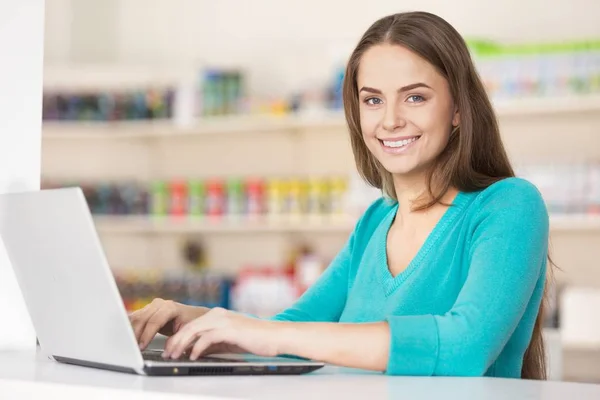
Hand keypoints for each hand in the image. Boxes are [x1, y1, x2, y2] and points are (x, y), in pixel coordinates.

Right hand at [128, 298, 208, 349]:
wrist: (192, 315)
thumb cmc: (191, 323)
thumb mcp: (186, 332)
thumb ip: (176, 340)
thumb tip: (165, 352)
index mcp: (170, 308)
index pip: (154, 321)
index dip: (147, 335)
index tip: (142, 347)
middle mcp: (159, 304)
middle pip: (142, 318)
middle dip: (136, 335)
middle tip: (132, 349)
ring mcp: (152, 306)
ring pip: (136, 318)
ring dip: (131, 332)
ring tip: (129, 347)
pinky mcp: (146, 310)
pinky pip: (135, 319)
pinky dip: (131, 329)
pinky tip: (129, 339)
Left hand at [163, 307, 279, 359]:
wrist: (276, 336)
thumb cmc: (256, 339)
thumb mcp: (229, 341)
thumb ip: (212, 343)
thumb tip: (195, 351)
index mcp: (218, 315)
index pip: (191, 324)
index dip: (177, 337)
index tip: (170, 348)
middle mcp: (219, 314)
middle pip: (188, 326)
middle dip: (175, 341)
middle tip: (167, 353)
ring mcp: (224, 320)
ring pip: (194, 330)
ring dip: (182, 344)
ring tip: (175, 355)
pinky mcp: (230, 329)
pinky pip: (207, 337)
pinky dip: (197, 347)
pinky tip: (193, 356)